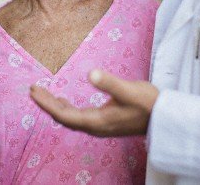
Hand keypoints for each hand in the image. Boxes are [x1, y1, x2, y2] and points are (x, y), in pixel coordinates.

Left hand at [30, 69, 158, 136]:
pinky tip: (64, 101)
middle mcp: (95, 126)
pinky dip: (67, 108)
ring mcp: (100, 126)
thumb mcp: (129, 90)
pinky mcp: (105, 122)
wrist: (165, 119)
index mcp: (97, 121)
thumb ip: (110, 83)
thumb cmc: (149, 103)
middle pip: (64, 117)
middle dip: (47, 103)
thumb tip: (90, 73)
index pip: (64, 115)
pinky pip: (78, 117)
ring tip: (42, 93)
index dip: (47, 104)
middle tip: (33, 89)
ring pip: (70, 118)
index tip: (33, 91)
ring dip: (56, 105)